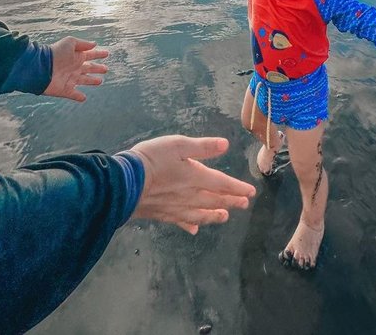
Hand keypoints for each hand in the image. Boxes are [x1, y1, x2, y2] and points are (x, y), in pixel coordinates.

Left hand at [43, 37, 108, 101]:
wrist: (41, 68)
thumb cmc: (55, 53)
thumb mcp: (70, 43)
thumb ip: (82, 44)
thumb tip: (95, 44)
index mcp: (76, 57)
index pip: (91, 55)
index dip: (99, 54)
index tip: (106, 53)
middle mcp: (75, 68)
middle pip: (89, 68)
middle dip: (98, 68)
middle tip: (105, 69)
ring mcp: (70, 79)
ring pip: (84, 80)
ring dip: (92, 81)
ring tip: (99, 81)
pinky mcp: (65, 90)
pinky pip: (74, 94)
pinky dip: (79, 96)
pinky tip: (83, 98)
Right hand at [130, 136, 255, 233]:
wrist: (123, 184)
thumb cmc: (151, 159)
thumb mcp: (178, 144)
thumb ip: (202, 147)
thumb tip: (226, 145)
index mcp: (195, 177)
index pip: (222, 183)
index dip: (237, 187)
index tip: (251, 192)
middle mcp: (189, 195)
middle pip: (214, 200)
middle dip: (231, 201)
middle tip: (244, 204)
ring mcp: (176, 207)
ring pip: (201, 214)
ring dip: (215, 215)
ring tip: (225, 216)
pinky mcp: (162, 214)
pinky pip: (181, 222)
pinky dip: (190, 225)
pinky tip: (194, 230)